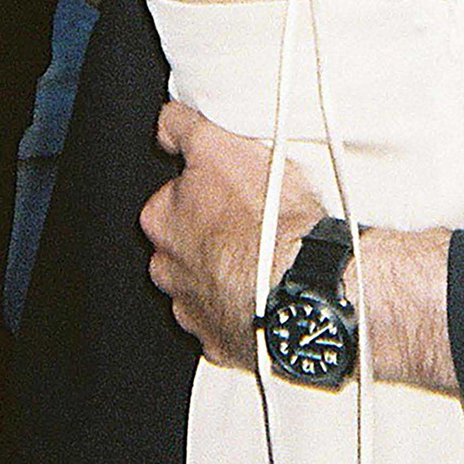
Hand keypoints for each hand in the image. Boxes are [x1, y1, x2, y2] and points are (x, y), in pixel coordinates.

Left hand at [145, 100, 309, 374]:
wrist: (301, 283)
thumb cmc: (266, 218)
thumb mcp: (224, 147)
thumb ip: (185, 129)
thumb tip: (166, 122)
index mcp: (162, 220)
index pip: (169, 199)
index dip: (201, 192)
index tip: (227, 193)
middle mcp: (167, 268)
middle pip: (180, 246)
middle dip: (207, 239)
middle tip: (249, 227)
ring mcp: (192, 309)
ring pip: (199, 287)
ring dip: (221, 276)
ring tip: (261, 264)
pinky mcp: (220, 341)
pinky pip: (223, 325)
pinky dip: (239, 313)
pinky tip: (264, 297)